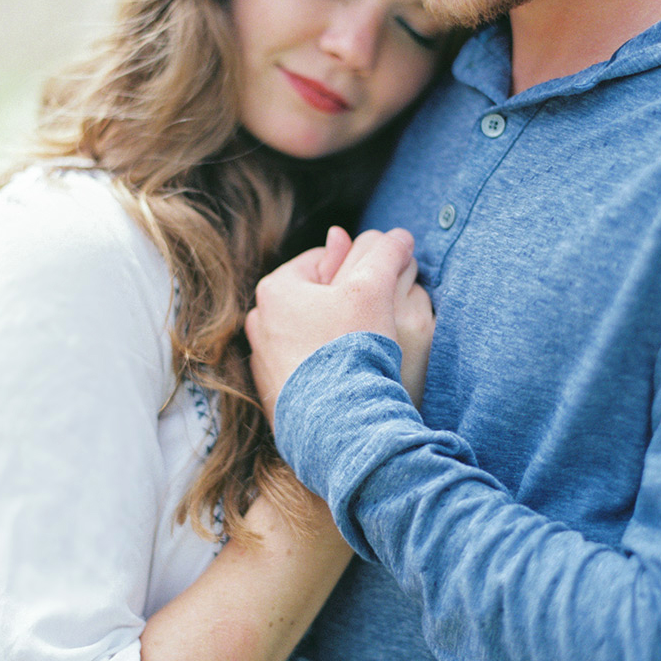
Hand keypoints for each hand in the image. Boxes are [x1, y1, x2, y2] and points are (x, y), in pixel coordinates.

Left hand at [246, 226, 423, 420]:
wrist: (338, 424)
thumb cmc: (352, 347)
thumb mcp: (375, 288)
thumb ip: (387, 254)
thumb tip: (401, 236)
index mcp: (275, 289)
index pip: (323, 260)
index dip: (359, 269)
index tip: (379, 287)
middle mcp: (259, 324)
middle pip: (315, 298)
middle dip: (345, 303)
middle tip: (374, 320)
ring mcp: (263, 362)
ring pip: (309, 334)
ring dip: (334, 336)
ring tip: (363, 351)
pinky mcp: (273, 396)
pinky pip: (304, 370)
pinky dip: (324, 369)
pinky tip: (348, 380)